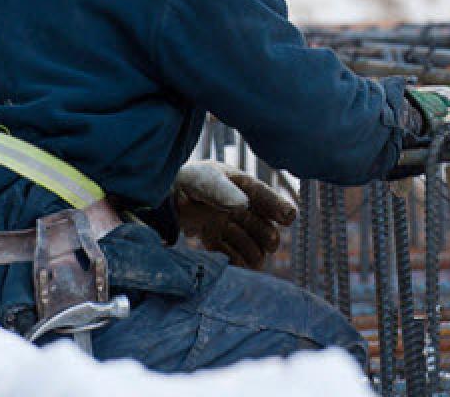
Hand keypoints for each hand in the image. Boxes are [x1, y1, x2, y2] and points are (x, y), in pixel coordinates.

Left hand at [174, 161, 296, 268]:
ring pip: (248, 242)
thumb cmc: (185, 181)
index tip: (289, 217)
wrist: (160, 195)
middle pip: (261, 225)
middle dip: (268, 236)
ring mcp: (227, 222)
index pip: (263, 195)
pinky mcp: (214, 237)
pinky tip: (237, 269)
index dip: (277, 205)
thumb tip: (243, 204)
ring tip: (253, 263)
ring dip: (252, 252)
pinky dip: (235, 262)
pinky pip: (230, 253)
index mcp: (239, 185)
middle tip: (270, 244)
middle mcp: (238, 205)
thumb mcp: (203, 180)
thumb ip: (221, 191)